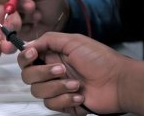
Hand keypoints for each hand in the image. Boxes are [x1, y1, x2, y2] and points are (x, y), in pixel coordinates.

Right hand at [0, 0, 69, 40]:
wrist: (57, 20)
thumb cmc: (50, 1)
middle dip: (15, 3)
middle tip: (31, 6)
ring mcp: (5, 12)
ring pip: (3, 13)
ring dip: (22, 15)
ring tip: (37, 15)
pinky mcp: (9, 26)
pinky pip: (10, 26)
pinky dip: (23, 25)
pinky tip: (33, 23)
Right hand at [17, 32, 131, 114]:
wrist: (117, 82)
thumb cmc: (99, 59)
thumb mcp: (74, 41)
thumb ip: (49, 40)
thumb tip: (28, 44)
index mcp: (52, 55)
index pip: (27, 58)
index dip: (25, 57)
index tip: (33, 55)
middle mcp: (50, 71)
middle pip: (28, 76)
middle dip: (43, 73)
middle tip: (61, 69)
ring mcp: (56, 87)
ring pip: (37, 91)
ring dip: (57, 87)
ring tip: (76, 83)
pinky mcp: (62, 102)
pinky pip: (51, 104)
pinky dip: (66, 99)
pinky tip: (80, 94)